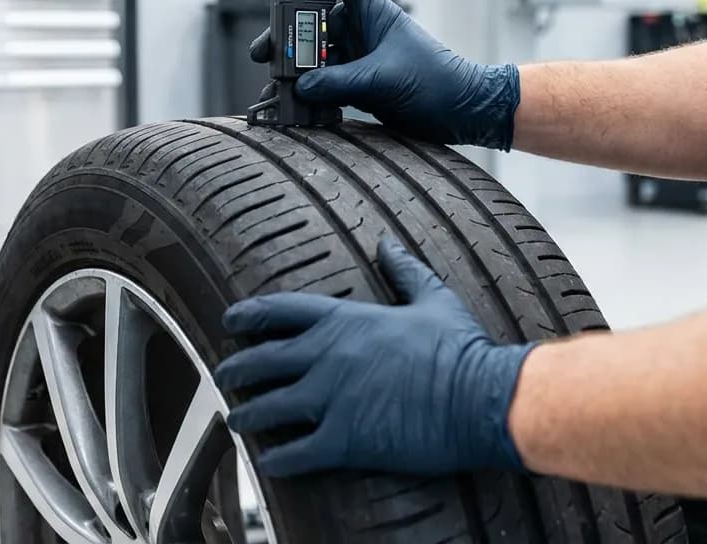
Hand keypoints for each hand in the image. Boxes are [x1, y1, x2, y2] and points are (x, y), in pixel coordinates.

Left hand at [213, 237, 535, 476]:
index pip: (282, 311)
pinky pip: (295, 453)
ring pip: (268, 408)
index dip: (250, 315)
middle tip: (223, 375)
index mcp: (347, 321)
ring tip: (236, 420)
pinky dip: (276, 459)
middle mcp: (329, 356)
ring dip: (246, 415)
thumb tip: (386, 243)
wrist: (483, 397)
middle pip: (262, 360)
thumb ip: (403, 270)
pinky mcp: (344, 439)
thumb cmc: (461, 349)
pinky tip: (266, 463)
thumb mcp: (432, 298)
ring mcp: (332, 399)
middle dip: (236, 369)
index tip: (230, 321)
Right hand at [250, 0, 519, 149]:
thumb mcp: (385, 79)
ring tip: (272, 87)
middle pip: (312, 20)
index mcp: (374, 11)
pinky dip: (306, 94)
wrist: (463, 113)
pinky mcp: (359, 84)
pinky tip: (292, 107)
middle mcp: (362, 30)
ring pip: (313, 55)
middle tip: (263, 54)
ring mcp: (359, 57)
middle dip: (284, 34)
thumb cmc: (437, 84)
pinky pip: (323, 83)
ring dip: (291, 70)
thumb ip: (340, 81)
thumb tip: (300, 86)